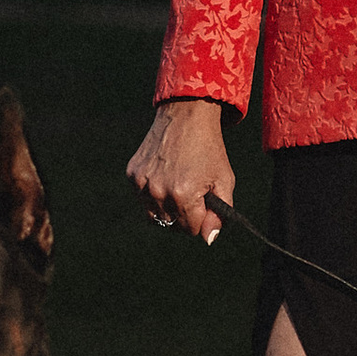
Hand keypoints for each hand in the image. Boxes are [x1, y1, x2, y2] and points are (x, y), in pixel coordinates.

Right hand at [126, 97, 233, 242]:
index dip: (202, 219)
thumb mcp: (223, 180)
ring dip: (168, 207)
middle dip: (185, 215)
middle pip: (172, 225)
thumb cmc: (208, 148)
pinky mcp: (132, 175)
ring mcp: (142, 183)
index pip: (191, 230)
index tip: (205, 202)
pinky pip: (143, 199)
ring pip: (156, 216)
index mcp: (184, 195)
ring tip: (178, 185)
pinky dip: (154, 194)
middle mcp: (159, 192)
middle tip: (193, 192)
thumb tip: (209, 240)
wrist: (186, 115)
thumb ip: (220, 214)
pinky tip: (165, 175)